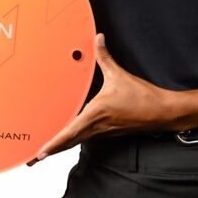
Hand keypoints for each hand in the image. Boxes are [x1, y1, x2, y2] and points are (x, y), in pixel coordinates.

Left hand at [26, 33, 170, 165]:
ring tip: (49, 148)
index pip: (69, 133)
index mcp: (95, 114)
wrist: (162, 113)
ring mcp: (104, 132)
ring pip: (78, 140)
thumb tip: (98, 39)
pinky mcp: (111, 131)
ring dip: (63, 145)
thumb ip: (105, 57)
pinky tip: (73, 134)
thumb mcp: (119, 74)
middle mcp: (97, 127)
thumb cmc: (142, 98)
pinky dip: (76, 138)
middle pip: (69, 142)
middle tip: (35, 157)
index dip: (53, 144)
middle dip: (52, 150)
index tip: (39, 153)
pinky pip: (88, 137)